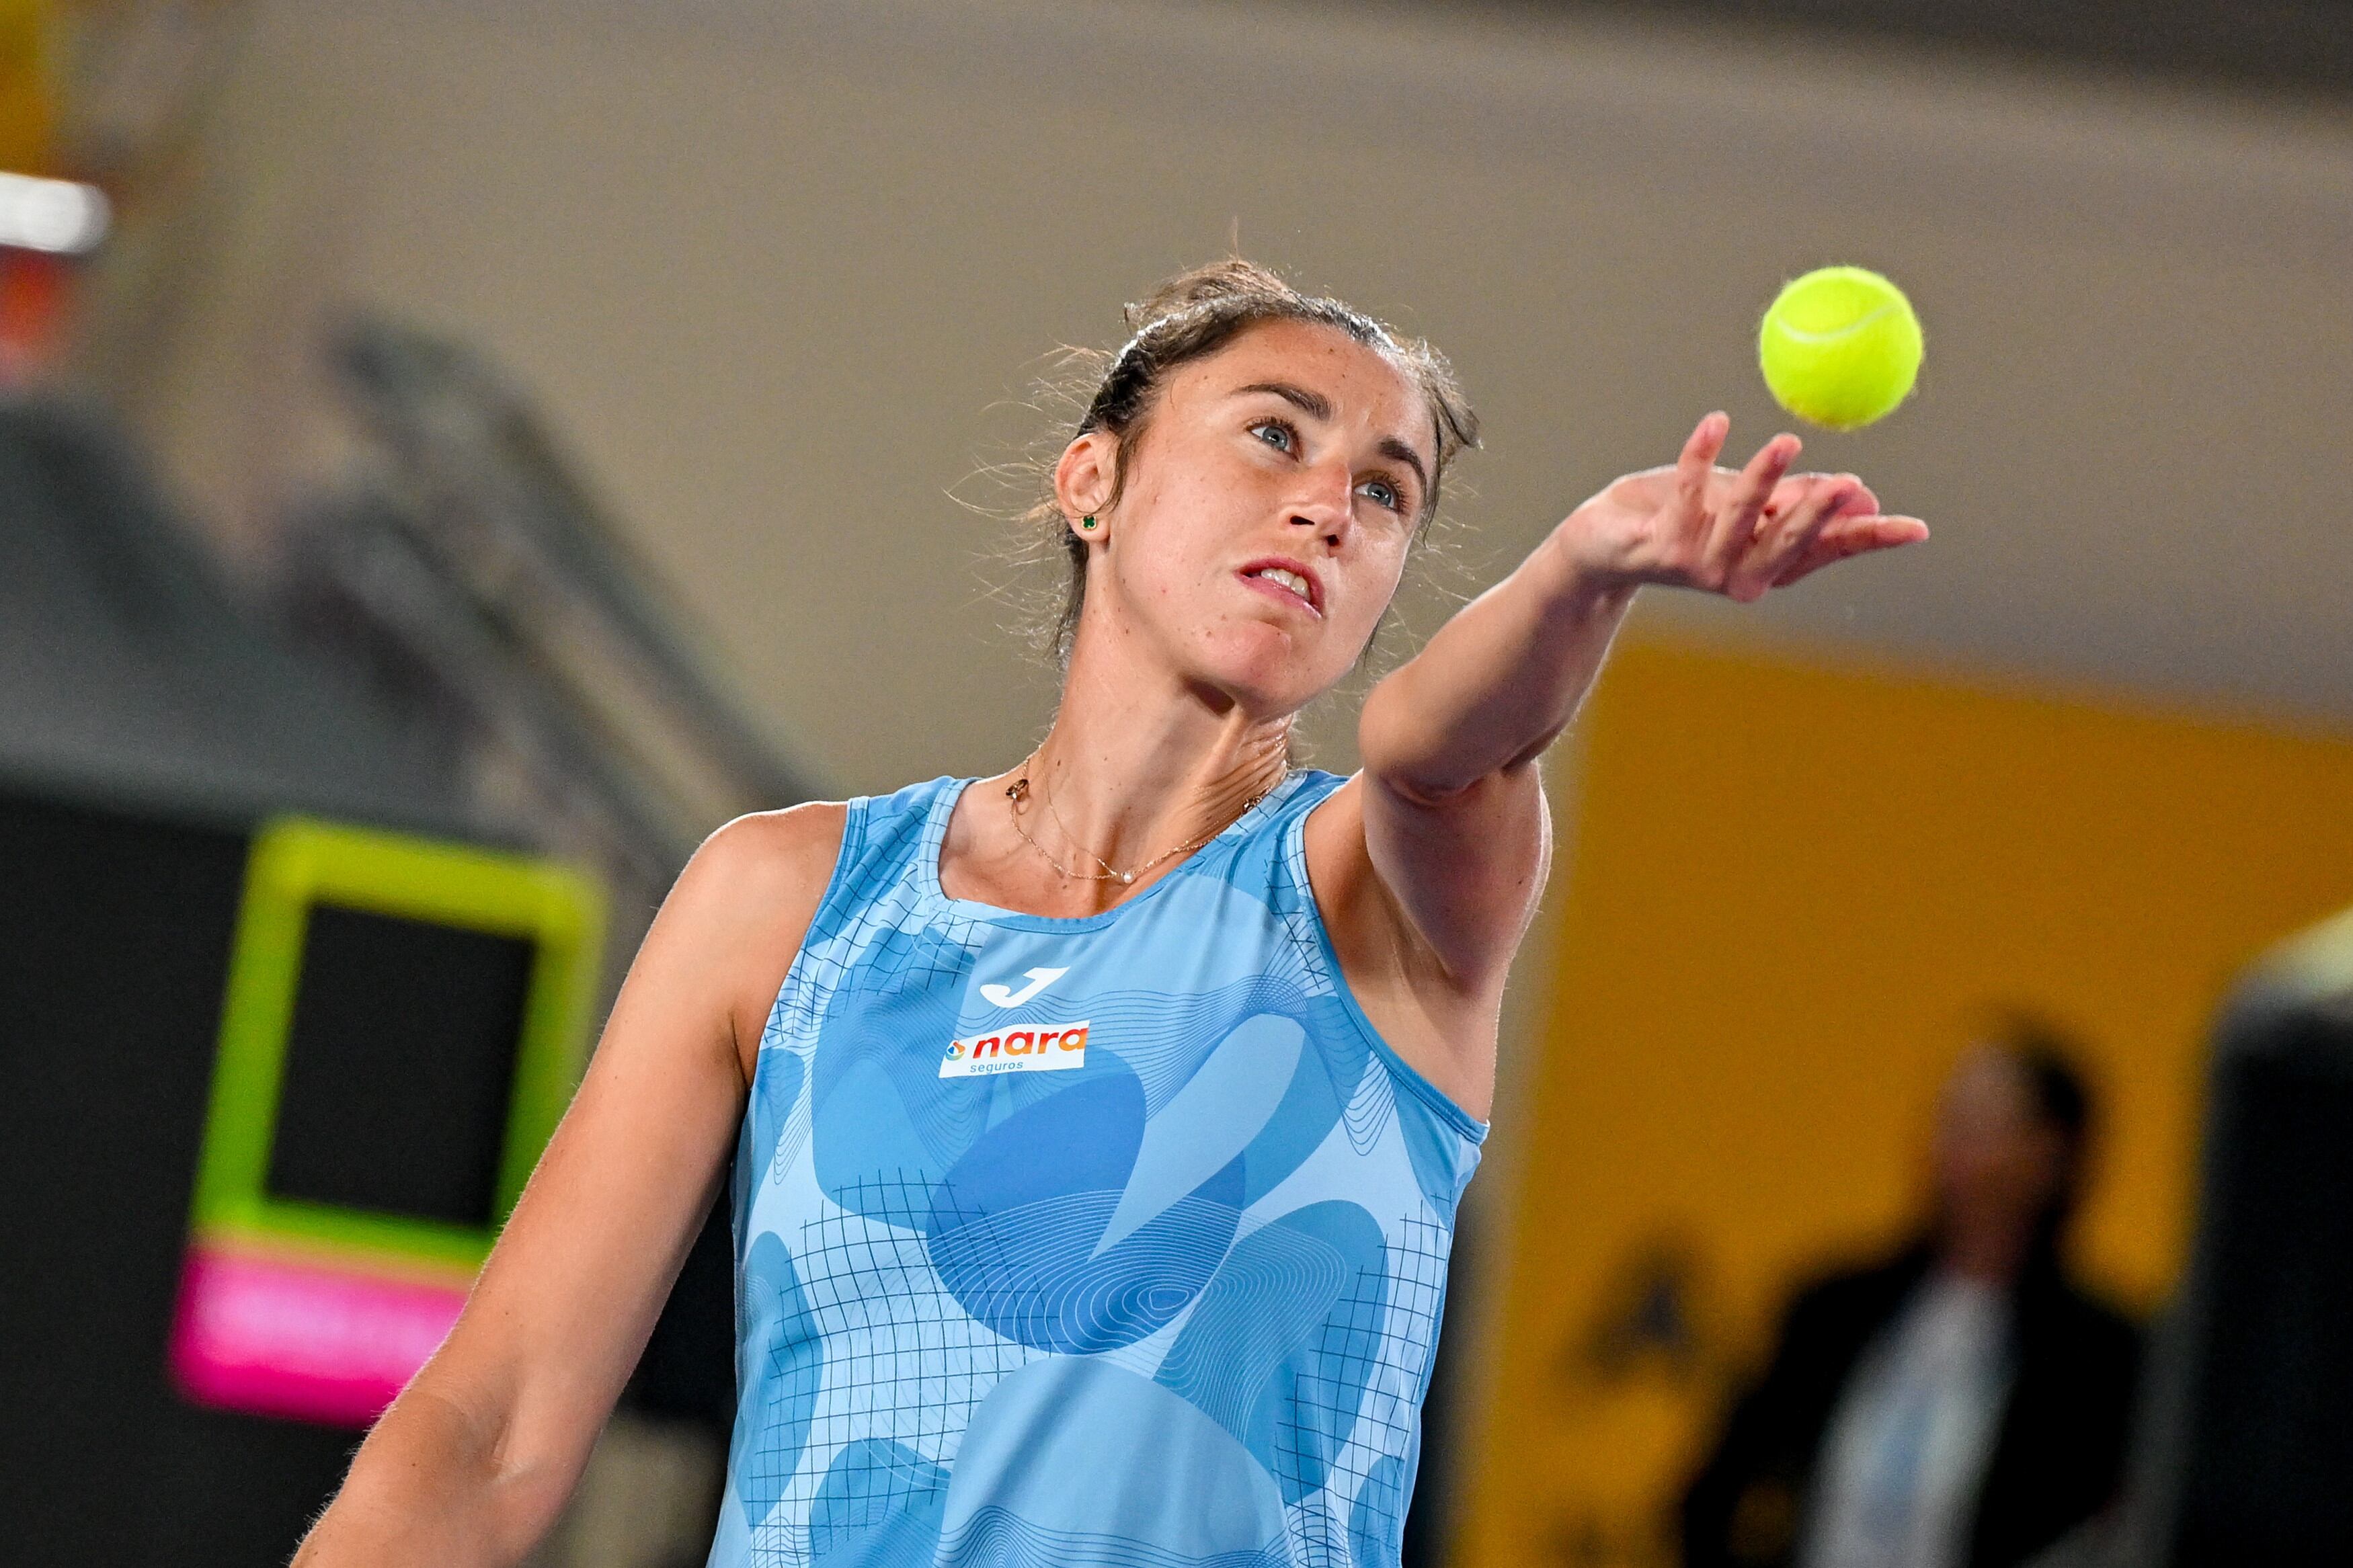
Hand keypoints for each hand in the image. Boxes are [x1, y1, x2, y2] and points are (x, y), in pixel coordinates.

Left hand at [1554, 412, 1927, 601]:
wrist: (1600, 544)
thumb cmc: (1676, 517)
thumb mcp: (1742, 503)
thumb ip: (1791, 501)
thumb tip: (1861, 496)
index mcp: (1769, 562)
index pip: (1829, 550)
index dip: (1869, 538)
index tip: (1916, 528)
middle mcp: (1740, 575)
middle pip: (1789, 545)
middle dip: (1818, 515)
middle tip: (1849, 484)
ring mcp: (1699, 567)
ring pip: (1739, 521)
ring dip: (1762, 479)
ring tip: (1784, 440)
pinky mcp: (1659, 549)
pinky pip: (1687, 495)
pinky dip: (1700, 456)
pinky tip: (1714, 422)